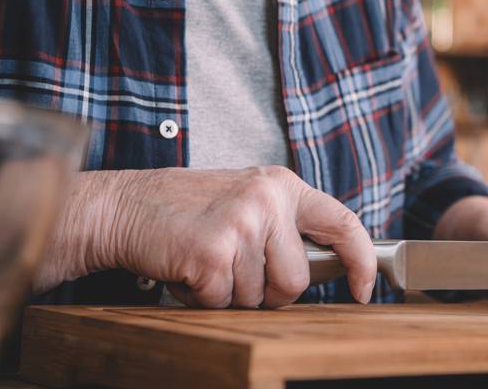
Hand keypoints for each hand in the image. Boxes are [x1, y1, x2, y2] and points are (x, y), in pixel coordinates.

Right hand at [38, 166, 375, 307]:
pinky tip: (187, 270)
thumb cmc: (184, 210)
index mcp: (282, 185)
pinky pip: (223, 301)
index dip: (360, 263)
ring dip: (229, 294)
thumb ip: (284, 225)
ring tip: (205, 262)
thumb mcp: (245, 200)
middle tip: (233, 271)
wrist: (123, 206)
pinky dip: (202, 298)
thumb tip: (327, 266)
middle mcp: (267, 199)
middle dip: (267, 292)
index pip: (343, 223)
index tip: (363, 289)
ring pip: (259, 296)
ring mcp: (242, 223)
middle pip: (297, 281)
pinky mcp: (214, 251)